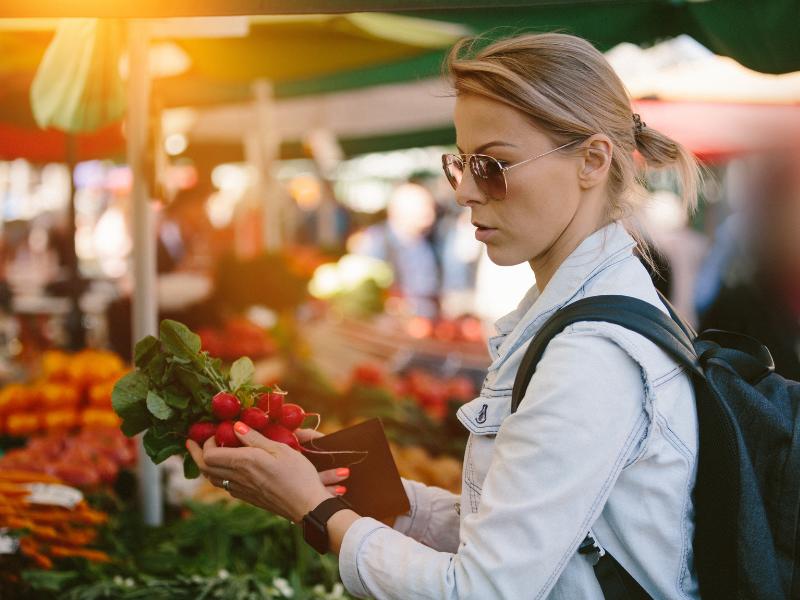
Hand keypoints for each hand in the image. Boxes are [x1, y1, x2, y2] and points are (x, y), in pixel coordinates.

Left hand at [186, 423, 345, 521]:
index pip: (210, 454)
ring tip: (205, 454)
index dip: (206, 442)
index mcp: (244, 463)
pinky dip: (218, 475)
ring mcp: (242, 491)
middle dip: (195, 453)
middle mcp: (238, 478)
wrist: (307, 506)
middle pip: (205, 468)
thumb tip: (235, 426)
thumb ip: (255, 438)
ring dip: (205, 465)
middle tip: (191, 442)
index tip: (215, 431)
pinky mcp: (248, 498)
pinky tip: (227, 469)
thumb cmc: (298, 474)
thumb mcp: (281, 449)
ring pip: (213, 479)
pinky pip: (225, 486)